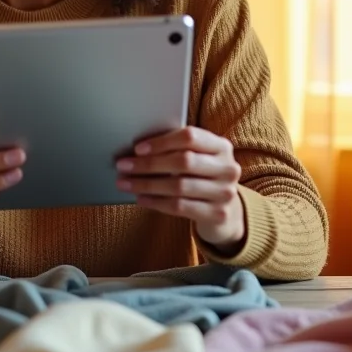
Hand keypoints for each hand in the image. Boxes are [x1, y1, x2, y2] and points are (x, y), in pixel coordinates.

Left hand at [115, 127, 245, 250]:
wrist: (226, 212)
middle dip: (149, 164)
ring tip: (126, 183)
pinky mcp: (218, 214)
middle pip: (184, 161)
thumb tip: (137, 149)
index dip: (162, 141)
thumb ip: (178, 150)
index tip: (138, 149)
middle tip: (123, 166)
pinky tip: (140, 199)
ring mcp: (225, 193)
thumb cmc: (202, 178)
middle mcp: (228, 168)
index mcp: (222, 146)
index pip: (190, 137)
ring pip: (178, 186)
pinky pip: (180, 207)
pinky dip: (155, 202)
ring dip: (146, 184)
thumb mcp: (199, 159)